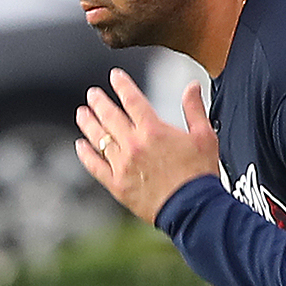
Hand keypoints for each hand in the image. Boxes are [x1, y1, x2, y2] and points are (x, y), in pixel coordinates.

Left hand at [74, 69, 218, 222]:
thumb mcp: (205, 137)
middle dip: (99, 102)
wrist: (193, 209)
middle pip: (110, 116)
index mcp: (153, 130)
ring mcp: (122, 164)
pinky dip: (85, 154)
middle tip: (93, 94)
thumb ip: (194, 109)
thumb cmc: (201, 175)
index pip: (132, 100)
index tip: (115, 76)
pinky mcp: (116, 184)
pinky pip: (94, 165)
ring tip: (82, 113)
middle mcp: (133, 144)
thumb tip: (192, 86)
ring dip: (88, 123)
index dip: (122, 85)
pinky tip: (80, 146)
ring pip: (98, 138)